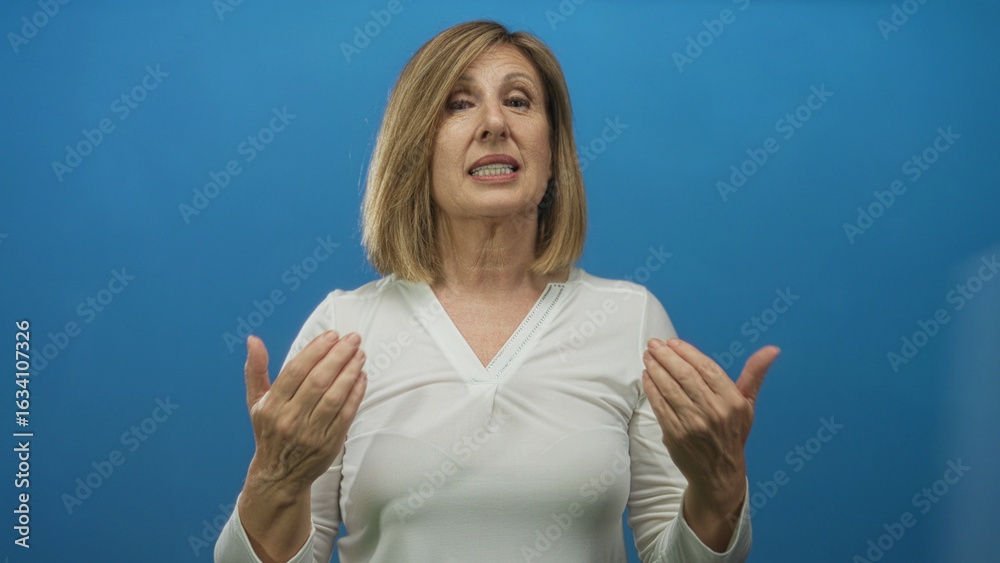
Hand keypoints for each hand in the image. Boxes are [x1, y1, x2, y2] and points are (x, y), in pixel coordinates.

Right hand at [244, 331, 366, 497]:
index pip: (295, 371)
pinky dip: (356, 394)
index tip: (332, 335)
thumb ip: (256, 370)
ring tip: (359, 355)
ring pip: (334, 396)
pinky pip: (346, 414)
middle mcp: (289, 418)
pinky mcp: (329, 443)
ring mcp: (310, 432)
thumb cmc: (270, 431)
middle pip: (318, 381)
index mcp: (271, 406)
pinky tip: (361, 377)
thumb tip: (253, 340)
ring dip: (350, 372)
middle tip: (352, 339)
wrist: (279, 474)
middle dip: (338, 356)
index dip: (316, 350)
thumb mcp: (256, 402)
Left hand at [641, 337, 778, 549]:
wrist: (720, 473)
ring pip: (670, 389)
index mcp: (733, 401)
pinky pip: (660, 406)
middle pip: (686, 376)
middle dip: (666, 356)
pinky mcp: (676, 434)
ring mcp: (694, 424)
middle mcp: (715, 411)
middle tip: (653, 344)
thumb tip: (772, 350)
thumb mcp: (748, 404)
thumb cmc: (733, 433)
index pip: (707, 368)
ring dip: (655, 369)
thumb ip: (754, 374)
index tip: (672, 342)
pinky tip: (647, 376)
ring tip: (648, 357)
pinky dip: (651, 389)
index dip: (687, 352)